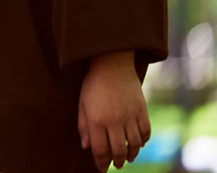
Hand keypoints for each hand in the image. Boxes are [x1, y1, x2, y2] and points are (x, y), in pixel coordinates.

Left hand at [78, 51, 149, 170]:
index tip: (101, 168)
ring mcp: (130, 116)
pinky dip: (143, 142)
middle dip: (117, 162)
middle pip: (119, 151)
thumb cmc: (93, 85)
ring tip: (127, 158)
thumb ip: (84, 127)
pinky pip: (146, 133)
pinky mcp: (142, 111)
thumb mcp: (82, 104)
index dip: (101, 163)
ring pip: (135, 145)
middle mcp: (115, 121)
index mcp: (97, 120)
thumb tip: (87, 147)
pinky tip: (138, 144)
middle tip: (115, 166)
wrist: (112, 65)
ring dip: (131, 155)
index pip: (100, 150)